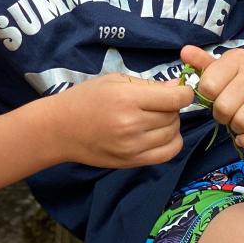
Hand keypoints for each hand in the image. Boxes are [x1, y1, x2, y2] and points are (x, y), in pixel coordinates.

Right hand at [57, 73, 192, 167]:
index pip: (174, 98)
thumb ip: (147, 84)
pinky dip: (172, 143)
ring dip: (170, 124)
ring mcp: (133, 146)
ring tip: (155, 118)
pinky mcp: (132, 161)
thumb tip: (178, 87)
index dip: (183, 93)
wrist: (60, 129)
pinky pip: (167, 153)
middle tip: (158, 103)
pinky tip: (161, 134)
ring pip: (173, 134)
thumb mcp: (113, 81)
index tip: (179, 90)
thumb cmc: (84, 98)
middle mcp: (132, 124)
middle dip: (172, 107)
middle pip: (173, 115)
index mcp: (127, 98)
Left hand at [181, 45, 243, 150]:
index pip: (208, 85)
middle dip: (220, 116)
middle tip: (225, 114)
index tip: (213, 98)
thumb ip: (203, 63)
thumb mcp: (223, 68)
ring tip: (237, 122)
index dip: (206, 97)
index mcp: (237, 58)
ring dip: (235, 128)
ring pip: (242, 121)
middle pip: (224, 106)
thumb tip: (184, 52)